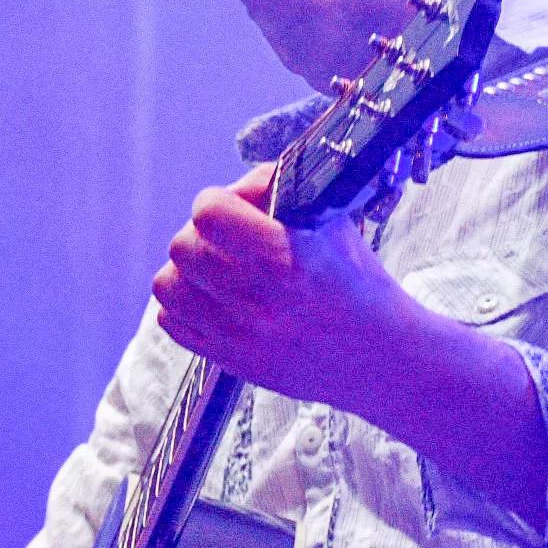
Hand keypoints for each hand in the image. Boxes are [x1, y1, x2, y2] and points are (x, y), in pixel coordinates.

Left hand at [151, 163, 547, 526]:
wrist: (379, 356)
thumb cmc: (357, 280)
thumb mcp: (333, 221)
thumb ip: (282, 192)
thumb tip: (239, 185)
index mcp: (288, 258)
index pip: (209, 214)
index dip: (217, 202)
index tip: (235, 208)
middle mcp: (259, 300)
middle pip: (183, 248)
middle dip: (201, 235)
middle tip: (226, 240)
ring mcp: (240, 336)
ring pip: (167, 286)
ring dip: (187, 271)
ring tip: (215, 270)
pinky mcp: (230, 362)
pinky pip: (170, 322)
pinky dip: (185, 306)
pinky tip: (214, 300)